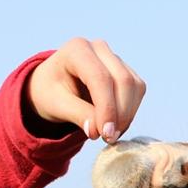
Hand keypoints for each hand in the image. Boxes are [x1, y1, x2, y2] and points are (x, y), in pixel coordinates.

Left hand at [25, 38, 146, 142]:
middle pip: (123, 80)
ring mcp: (115, 58)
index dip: (107, 107)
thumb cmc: (50, 92)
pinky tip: (116, 124)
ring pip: (134, 87)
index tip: (105, 134)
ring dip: (127, 115)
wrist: (53, 85)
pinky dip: (130, 112)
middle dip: (120, 113)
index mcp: (77, 49)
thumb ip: (77, 115)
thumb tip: (98, 131)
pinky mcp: (126, 71)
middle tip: (109, 138)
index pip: (100, 78)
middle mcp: (99, 49)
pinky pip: (137, 92)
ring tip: (110, 134)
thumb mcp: (55, 104)